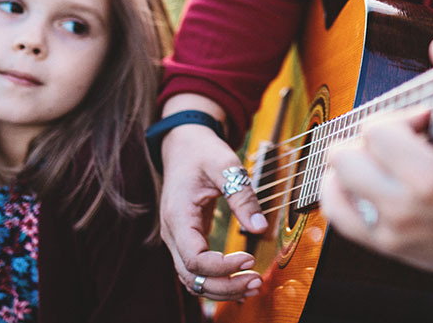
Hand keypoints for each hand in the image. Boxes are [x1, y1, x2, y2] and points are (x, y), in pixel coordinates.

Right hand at [158, 119, 267, 301]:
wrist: (184, 144)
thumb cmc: (203, 152)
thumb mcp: (225, 165)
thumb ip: (242, 196)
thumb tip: (260, 228)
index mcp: (178, 216)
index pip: (194, 259)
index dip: (222, 266)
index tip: (250, 258)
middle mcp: (172, 233)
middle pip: (192, 277)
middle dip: (225, 286)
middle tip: (256, 282)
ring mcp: (177, 239)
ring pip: (192, 279)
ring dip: (221, 288)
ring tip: (253, 285)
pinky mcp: (187, 239)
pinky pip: (197, 270)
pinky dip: (216, 280)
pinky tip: (239, 282)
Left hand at [318, 36, 432, 300]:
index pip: (379, 131)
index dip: (399, 116)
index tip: (422, 120)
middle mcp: (407, 207)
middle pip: (348, 154)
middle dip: (371, 137)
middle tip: (398, 138)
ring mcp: (393, 230)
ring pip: (337, 179)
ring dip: (353, 161)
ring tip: (380, 156)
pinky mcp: (385, 246)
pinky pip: (337, 212)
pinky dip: (341, 190)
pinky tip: (362, 179)